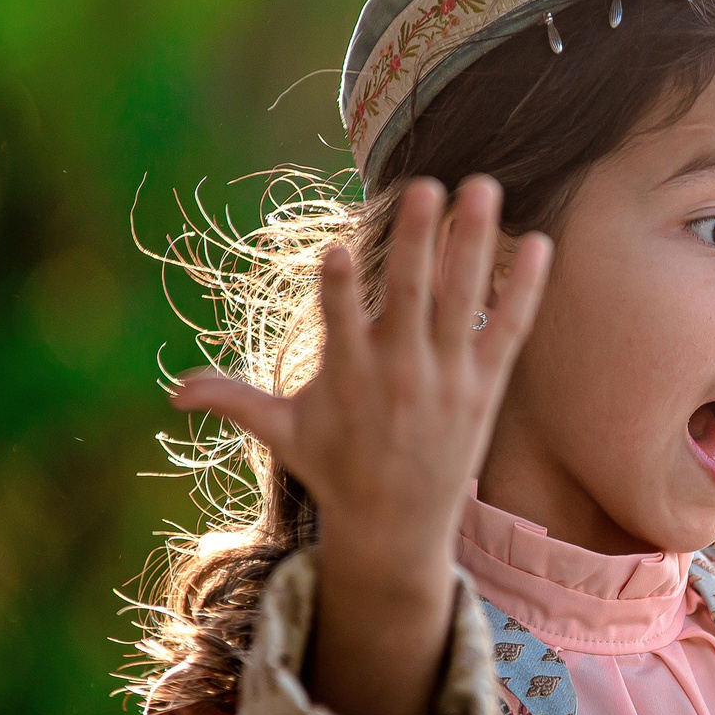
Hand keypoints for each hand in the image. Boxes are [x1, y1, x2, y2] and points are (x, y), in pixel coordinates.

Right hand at [173, 177, 551, 714]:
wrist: (398, 527)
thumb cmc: (336, 469)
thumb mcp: (283, 435)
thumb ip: (234, 400)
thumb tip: (173, 390)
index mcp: (349, 377)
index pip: (341, 325)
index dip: (340, 290)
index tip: (340, 252)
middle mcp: (402, 373)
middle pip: (413, 297)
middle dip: (419, 241)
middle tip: (427, 187)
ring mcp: (449, 379)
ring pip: (465, 300)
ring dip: (476, 243)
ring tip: (484, 187)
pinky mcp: (485, 387)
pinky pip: (510, 329)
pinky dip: (525, 288)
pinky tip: (541, 242)